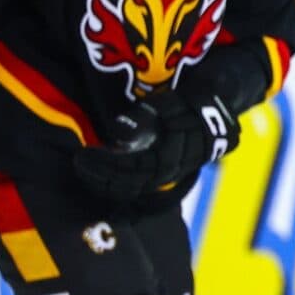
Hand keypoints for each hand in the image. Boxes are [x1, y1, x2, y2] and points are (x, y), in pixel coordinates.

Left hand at [70, 89, 237, 201]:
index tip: (84, 155)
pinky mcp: (164, 179)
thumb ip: (143, 117)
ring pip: (133, 190)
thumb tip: (117, 130)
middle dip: (100, 176)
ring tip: (85, 170)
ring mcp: (168, 179)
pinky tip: (101, 179)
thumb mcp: (167, 104)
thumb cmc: (187, 104)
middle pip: (129, 183)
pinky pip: (138, 190)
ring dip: (106, 184)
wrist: (215, 115)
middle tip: (79, 163)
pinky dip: (117, 187)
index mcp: (169, 155)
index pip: (131, 167)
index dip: (105, 165)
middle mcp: (169, 173)